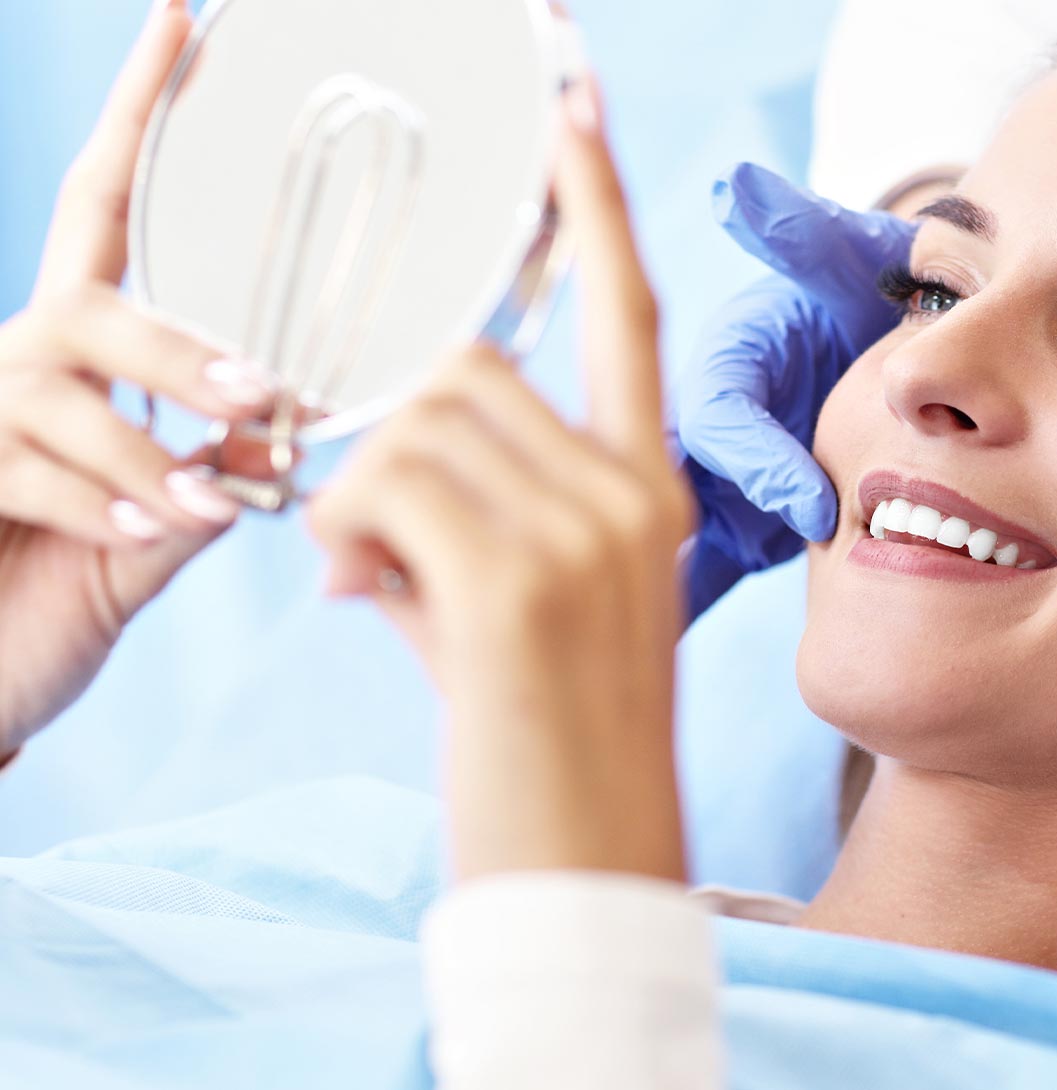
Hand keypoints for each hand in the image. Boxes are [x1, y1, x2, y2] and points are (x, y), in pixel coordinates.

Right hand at [0, 0, 277, 755]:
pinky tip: (145, 534)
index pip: (104, 210)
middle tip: (262, 392)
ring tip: (203, 502)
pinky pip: (27, 471)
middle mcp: (13, 362)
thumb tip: (278, 443)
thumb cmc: (57, 598)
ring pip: (60, 388)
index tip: (180, 20)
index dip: (136, 114)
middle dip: (181, 350)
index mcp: (71, 353)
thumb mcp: (153, 539)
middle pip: (91, 303)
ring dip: (147, 448)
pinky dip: (103, 505)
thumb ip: (206, 481)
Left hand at [308, 77, 691, 880]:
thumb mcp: (537, 610)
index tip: (571, 103)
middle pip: (464, 367)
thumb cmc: (552, 743)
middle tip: (371, 542)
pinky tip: (362, 600)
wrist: (588, 866)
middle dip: (392, 434)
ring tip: (375, 587)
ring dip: (358, 495)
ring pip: (413, 421)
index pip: (626, 312)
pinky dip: (342, 535)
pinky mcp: (517, 577)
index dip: (594, 202)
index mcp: (650, 490)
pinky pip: (382, 484)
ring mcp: (586, 530)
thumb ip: (475, 511)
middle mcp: (632, 492)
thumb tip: (363, 465)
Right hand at [673, 164, 913, 617]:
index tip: (814, 506)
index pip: (722, 414)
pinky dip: (677, 613)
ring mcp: (712, 481)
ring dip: (664, 587)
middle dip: (686, 542)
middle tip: (712, 600)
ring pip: (666, 537)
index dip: (758, 460)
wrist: (885, 346)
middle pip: (671, 483)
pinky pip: (694, 574)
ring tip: (647, 651)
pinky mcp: (729, 528)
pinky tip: (655, 668)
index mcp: (726, 361)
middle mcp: (705, 423)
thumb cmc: (863, 297)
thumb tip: (741, 191)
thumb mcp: (843, 262)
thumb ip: (806, 235)